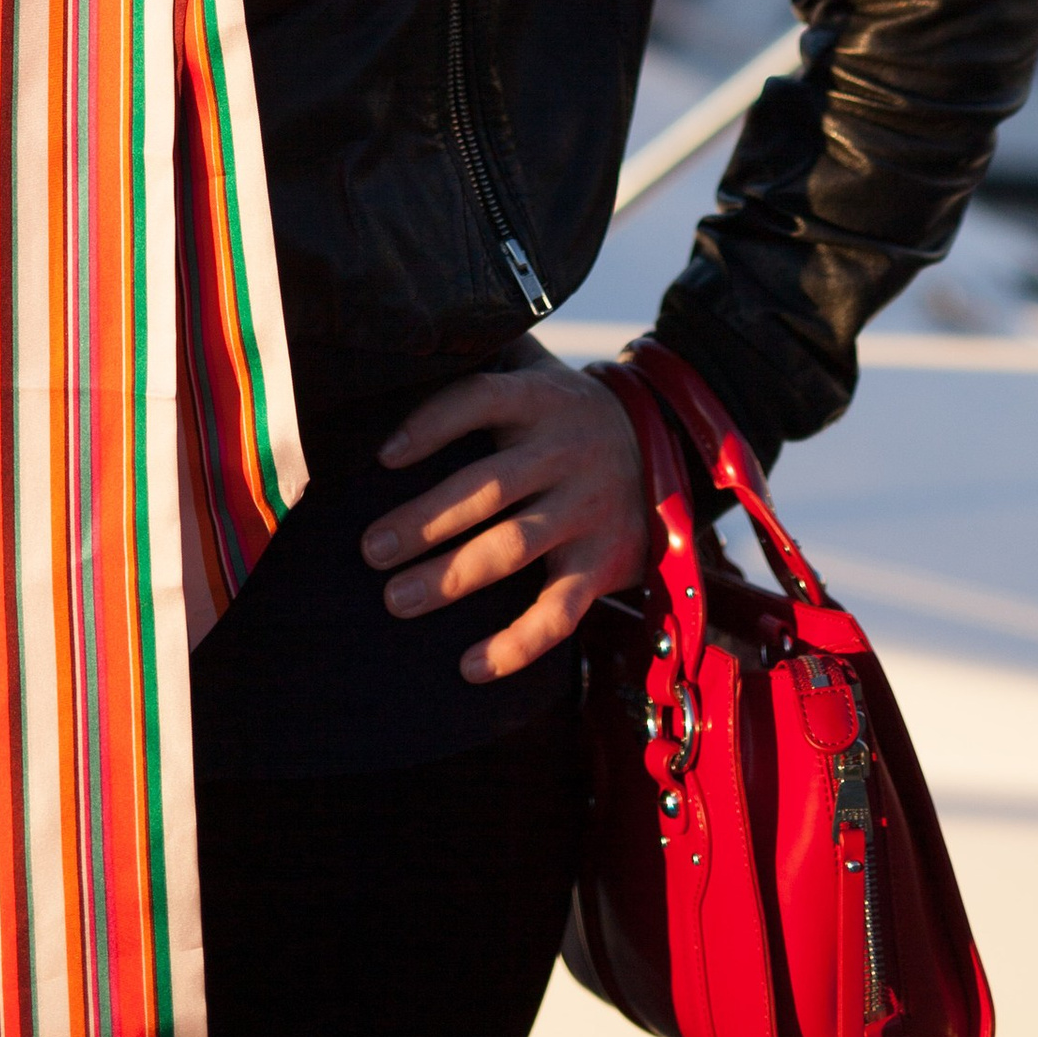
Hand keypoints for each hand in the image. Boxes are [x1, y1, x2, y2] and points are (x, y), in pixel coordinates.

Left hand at [360, 346, 649, 681]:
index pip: (481, 400)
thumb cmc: (566, 415)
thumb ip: (485, 370)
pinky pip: (560, 611)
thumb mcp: (538, 377)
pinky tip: (471, 666)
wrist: (666, 446)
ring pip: (514, 547)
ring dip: (451, 577)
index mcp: (540, 399)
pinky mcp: (605, 561)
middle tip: (370, 550)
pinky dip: (517, 644)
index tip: (382, 456)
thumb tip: (397, 370)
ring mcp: (588, 508)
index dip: (432, 424)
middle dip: (424, 521)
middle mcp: (566, 451)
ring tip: (396, 598)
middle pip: (488, 487)